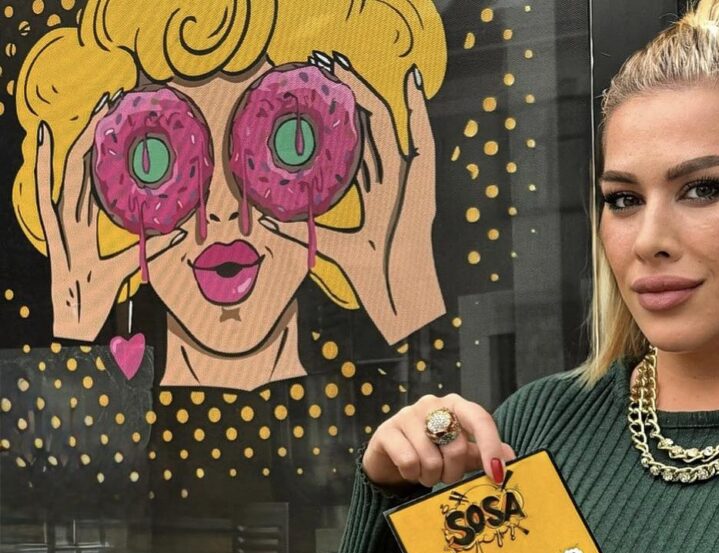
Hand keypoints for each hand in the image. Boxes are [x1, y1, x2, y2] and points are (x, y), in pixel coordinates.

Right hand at [36, 92, 186, 341]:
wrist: (76, 320)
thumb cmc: (97, 294)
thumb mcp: (129, 265)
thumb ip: (152, 249)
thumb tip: (180, 235)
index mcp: (86, 219)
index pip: (96, 174)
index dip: (106, 148)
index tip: (119, 120)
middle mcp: (71, 212)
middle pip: (83, 164)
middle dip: (95, 132)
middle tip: (112, 100)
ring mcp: (59, 219)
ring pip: (69, 171)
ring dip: (80, 139)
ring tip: (91, 111)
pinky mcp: (52, 230)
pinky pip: (45, 194)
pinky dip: (43, 166)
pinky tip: (43, 139)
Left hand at [259, 56, 444, 343]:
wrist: (396, 291)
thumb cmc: (370, 276)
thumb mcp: (330, 244)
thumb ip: (300, 232)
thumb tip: (265, 222)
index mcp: (376, 192)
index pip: (357, 144)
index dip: (340, 117)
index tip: (319, 90)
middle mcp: (393, 180)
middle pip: (370, 126)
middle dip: (349, 93)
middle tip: (325, 65)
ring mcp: (409, 180)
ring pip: (389, 125)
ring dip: (371, 91)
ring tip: (349, 65)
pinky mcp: (424, 183)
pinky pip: (423, 139)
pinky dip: (420, 111)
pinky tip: (412, 82)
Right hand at [363, 393, 515, 491]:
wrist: (390, 458)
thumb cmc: (431, 452)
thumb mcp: (460, 452)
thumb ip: (483, 453)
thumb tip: (512, 457)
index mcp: (456, 405)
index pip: (480, 419)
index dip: (491, 447)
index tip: (497, 475)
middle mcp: (432, 404)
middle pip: (456, 447)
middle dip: (453, 473)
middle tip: (446, 477)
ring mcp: (407, 415)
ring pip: (431, 459)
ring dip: (431, 477)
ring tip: (426, 473)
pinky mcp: (387, 431)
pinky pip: (409, 462)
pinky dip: (412, 475)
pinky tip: (409, 471)